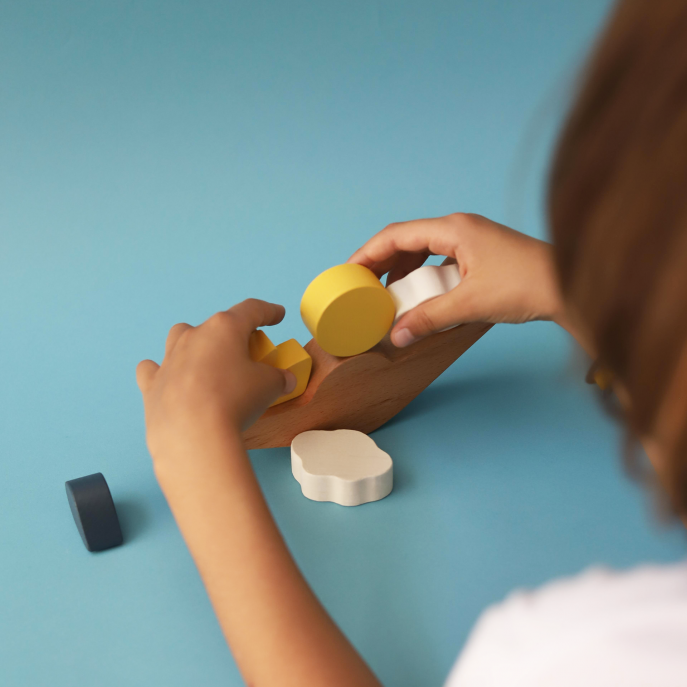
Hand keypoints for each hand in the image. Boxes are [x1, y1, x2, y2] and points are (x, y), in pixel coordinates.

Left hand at [136, 299, 295, 465]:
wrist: (194, 435)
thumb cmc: (235, 401)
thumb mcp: (270, 386)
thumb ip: (279, 378)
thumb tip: (285, 381)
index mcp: (224, 328)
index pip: (251, 310)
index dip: (268, 311)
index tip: (277, 314)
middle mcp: (193, 336)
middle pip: (215, 325)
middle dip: (231, 335)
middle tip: (246, 353)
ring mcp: (169, 359)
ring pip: (180, 338)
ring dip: (195, 345)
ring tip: (207, 362)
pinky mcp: (152, 384)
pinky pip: (153, 369)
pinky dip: (163, 372)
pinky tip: (171, 379)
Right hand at [348, 213, 563, 346]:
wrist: (571, 286)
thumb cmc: (528, 285)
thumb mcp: (470, 304)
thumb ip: (429, 318)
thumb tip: (396, 335)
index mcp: (453, 228)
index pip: (396, 234)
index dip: (368, 252)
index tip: (349, 270)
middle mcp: (460, 227)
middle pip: (407, 239)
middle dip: (382, 261)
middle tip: (362, 285)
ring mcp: (471, 238)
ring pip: (423, 248)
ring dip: (403, 269)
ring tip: (389, 293)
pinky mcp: (480, 252)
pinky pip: (440, 258)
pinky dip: (424, 274)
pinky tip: (422, 293)